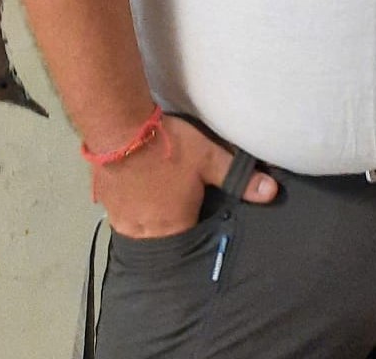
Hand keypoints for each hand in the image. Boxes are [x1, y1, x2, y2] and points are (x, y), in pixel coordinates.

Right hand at [93, 115, 280, 238]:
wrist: (121, 129)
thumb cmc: (170, 148)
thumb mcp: (209, 159)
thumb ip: (238, 178)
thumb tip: (272, 193)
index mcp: (172, 227)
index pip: (187, 245)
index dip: (195, 233)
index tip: (198, 222)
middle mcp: (143, 231)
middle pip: (161, 239)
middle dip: (171, 229)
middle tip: (178, 211)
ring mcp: (119, 218)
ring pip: (137, 229)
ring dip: (147, 220)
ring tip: (157, 203)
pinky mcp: (103, 200)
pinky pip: (118, 213)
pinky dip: (128, 206)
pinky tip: (134, 190)